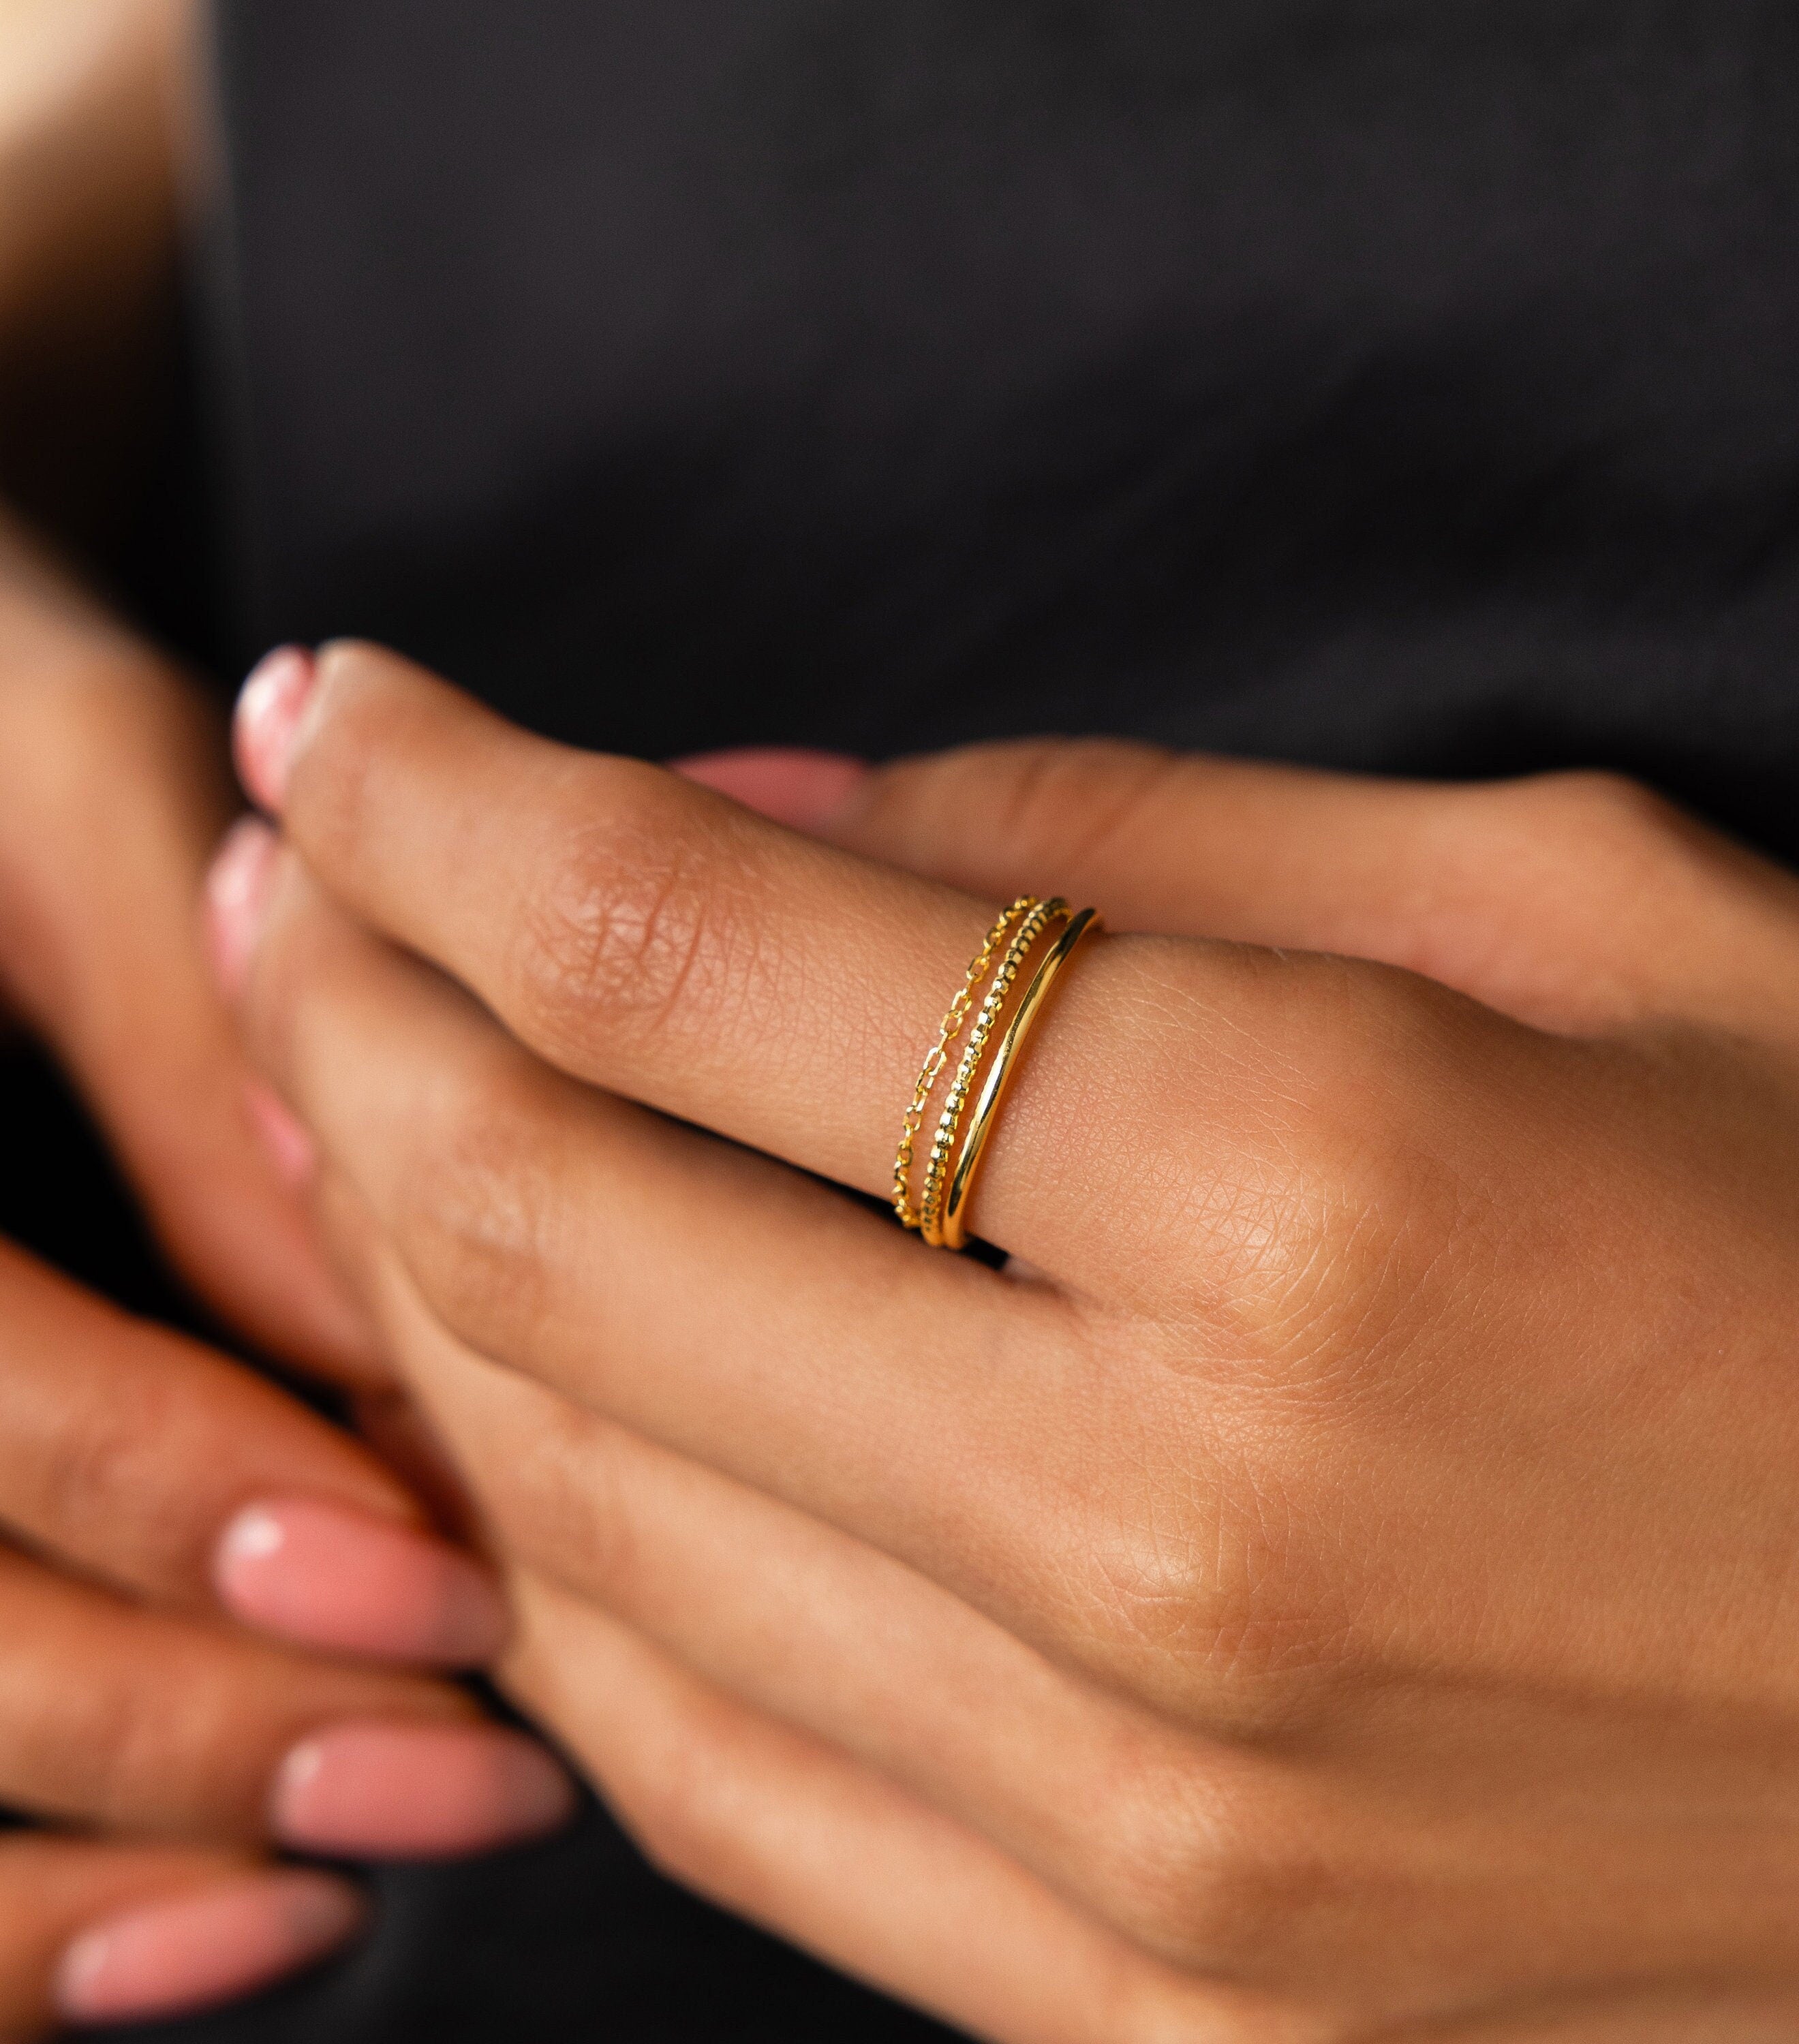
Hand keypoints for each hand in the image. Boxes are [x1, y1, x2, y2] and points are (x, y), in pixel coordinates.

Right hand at [0, 556, 572, 2038]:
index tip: (434, 1571)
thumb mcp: (47, 762)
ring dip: (108, 1857)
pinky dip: (29, 1905)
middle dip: (174, 1726)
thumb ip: (194, 1026)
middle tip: (461, 1764)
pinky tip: (228, 1909)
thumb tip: (374, 1333)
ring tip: (369, 1859)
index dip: (166, 1489)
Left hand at [221, 642, 1798, 2040]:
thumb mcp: (1582, 910)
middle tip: (301, 880)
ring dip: (415, 1280)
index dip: (455, 803)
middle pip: (563, 1233)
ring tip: (361, 1104)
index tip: (351, 715)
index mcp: (1317, 1184)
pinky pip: (711, 1765)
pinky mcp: (1147, 2000)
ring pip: (580, 1516)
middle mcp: (1180, 1534)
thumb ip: (1128, 838)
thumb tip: (758, 817)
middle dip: (362, 1014)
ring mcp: (1145, 1820)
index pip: (691, 955)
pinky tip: (527, 1405)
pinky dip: (565, 1558)